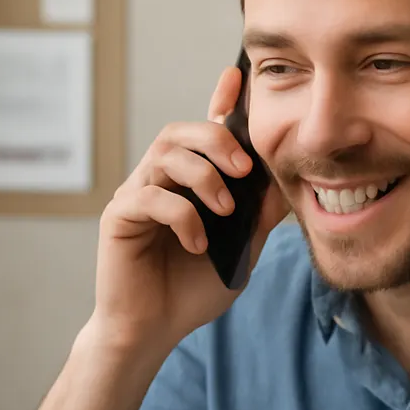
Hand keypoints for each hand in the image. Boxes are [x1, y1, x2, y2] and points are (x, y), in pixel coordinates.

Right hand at [92, 66, 289, 349]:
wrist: (154, 331)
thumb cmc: (193, 289)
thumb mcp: (243, 248)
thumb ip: (261, 213)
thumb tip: (292, 178)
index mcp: (188, 182)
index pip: (203, 132)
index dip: (219, 102)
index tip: (237, 78)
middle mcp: (159, 180)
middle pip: (180, 132)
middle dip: (217, 140)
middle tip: (245, 168)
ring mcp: (136, 195)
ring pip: (164, 155)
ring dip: (203, 176)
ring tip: (225, 210)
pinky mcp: (118, 217)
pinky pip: (149, 197)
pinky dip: (182, 216)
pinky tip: (198, 244)